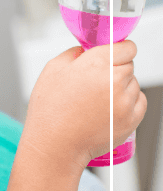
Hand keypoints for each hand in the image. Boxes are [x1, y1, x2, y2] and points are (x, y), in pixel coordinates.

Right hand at [22, 40, 145, 168]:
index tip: (114, 52)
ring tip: (98, 98)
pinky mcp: (132, 120)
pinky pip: (139, 102)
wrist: (56, 144)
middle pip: (129, 65)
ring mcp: (125, 101)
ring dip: (122, 86)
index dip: (119, 49)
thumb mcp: (52, 69)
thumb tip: (86, 50)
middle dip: (115, 68)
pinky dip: (128, 102)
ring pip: (134, 83)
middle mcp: (115, 80)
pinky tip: (108, 108)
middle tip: (95, 80)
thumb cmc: (50, 109)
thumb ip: (73, 53)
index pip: (127, 47)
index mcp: (96, 63)